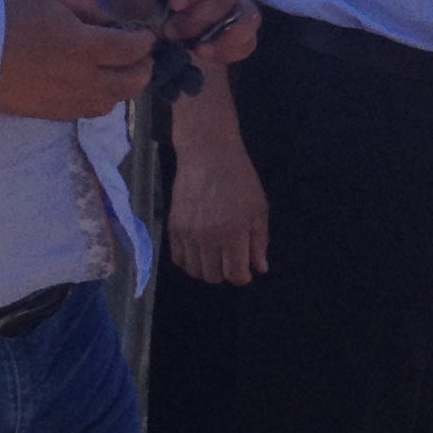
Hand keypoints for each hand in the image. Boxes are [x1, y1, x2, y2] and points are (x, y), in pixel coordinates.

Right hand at [0, 0, 153, 119]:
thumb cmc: (8, 12)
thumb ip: (88, 2)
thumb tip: (108, 22)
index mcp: (85, 47)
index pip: (133, 50)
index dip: (146, 42)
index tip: (146, 35)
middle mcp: (83, 79)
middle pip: (132, 84)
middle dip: (143, 68)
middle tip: (141, 57)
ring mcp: (67, 101)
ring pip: (112, 102)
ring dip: (122, 87)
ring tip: (117, 72)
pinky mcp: (52, 113)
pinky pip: (88, 112)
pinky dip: (99, 99)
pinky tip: (92, 85)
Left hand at [106, 0, 258, 64]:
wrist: (146, 10)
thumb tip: (157, 22)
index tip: (173, 3)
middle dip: (198, 19)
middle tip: (171, 33)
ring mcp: (233, 6)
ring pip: (247, 17)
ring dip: (224, 37)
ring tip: (199, 51)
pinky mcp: (237, 31)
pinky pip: (248, 41)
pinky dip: (232, 51)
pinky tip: (207, 56)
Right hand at [168, 133, 268, 283]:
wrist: (208, 155)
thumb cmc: (240, 179)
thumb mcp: (259, 209)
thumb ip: (259, 242)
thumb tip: (259, 268)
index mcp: (233, 233)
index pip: (234, 274)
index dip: (242, 277)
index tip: (246, 271)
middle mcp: (208, 237)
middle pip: (213, 276)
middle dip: (225, 275)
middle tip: (231, 263)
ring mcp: (187, 233)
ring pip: (194, 270)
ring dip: (206, 271)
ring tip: (215, 259)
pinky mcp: (173, 226)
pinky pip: (177, 258)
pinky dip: (189, 262)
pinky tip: (199, 253)